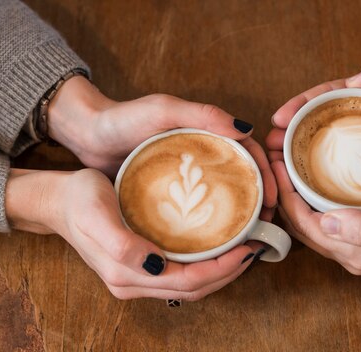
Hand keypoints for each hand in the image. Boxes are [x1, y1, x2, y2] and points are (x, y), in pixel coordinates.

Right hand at [6, 168, 263, 299]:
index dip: (222, 270)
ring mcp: (137, 276)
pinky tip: (218, 244)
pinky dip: (205, 264)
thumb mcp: (96, 216)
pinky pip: (181, 273)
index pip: (188, 282)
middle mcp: (135, 282)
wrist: (56, 199)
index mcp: (127, 275)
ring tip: (244, 246)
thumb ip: (122, 246)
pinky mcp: (140, 265)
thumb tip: (157, 266)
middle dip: (229, 273)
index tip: (247, 249)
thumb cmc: (78, 201)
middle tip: (255, 247)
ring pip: (190, 284)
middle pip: (195, 289)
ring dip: (220, 271)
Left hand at [47, 76, 276, 218]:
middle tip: (265, 227)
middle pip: (242, 180)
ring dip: (240, 217)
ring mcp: (188, 177)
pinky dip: (212, 225)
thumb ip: (203, 114)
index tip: (272, 203)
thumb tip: (246, 129)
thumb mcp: (164, 110)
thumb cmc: (124, 119)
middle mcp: (203, 156)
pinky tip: (215, 243)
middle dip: (259, 203)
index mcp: (208, 135)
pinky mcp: (171, 195)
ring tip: (247, 239)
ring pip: (223, 198)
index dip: (266, 177)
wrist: (87, 136)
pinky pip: (198, 211)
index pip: (249, 155)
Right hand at [266, 50, 360, 190]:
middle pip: (320, 121)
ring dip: (301, 151)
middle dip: (292, 130)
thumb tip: (352, 77)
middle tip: (271, 145)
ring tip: (280, 162)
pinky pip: (342, 166)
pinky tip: (307, 180)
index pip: (326, 97)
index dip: (300, 106)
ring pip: (328, 144)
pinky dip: (321, 170)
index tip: (279, 119)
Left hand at [271, 160, 360, 302]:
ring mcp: (358, 249)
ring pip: (312, 223)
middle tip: (276, 154)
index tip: (277, 159)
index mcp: (356, 251)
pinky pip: (328, 221)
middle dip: (283, 191)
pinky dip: (313, 200)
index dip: (284, 192)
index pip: (303, 223)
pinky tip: (314, 178)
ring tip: (288, 161)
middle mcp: (351, 255)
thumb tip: (326, 222)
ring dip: (295, 195)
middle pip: (301, 225)